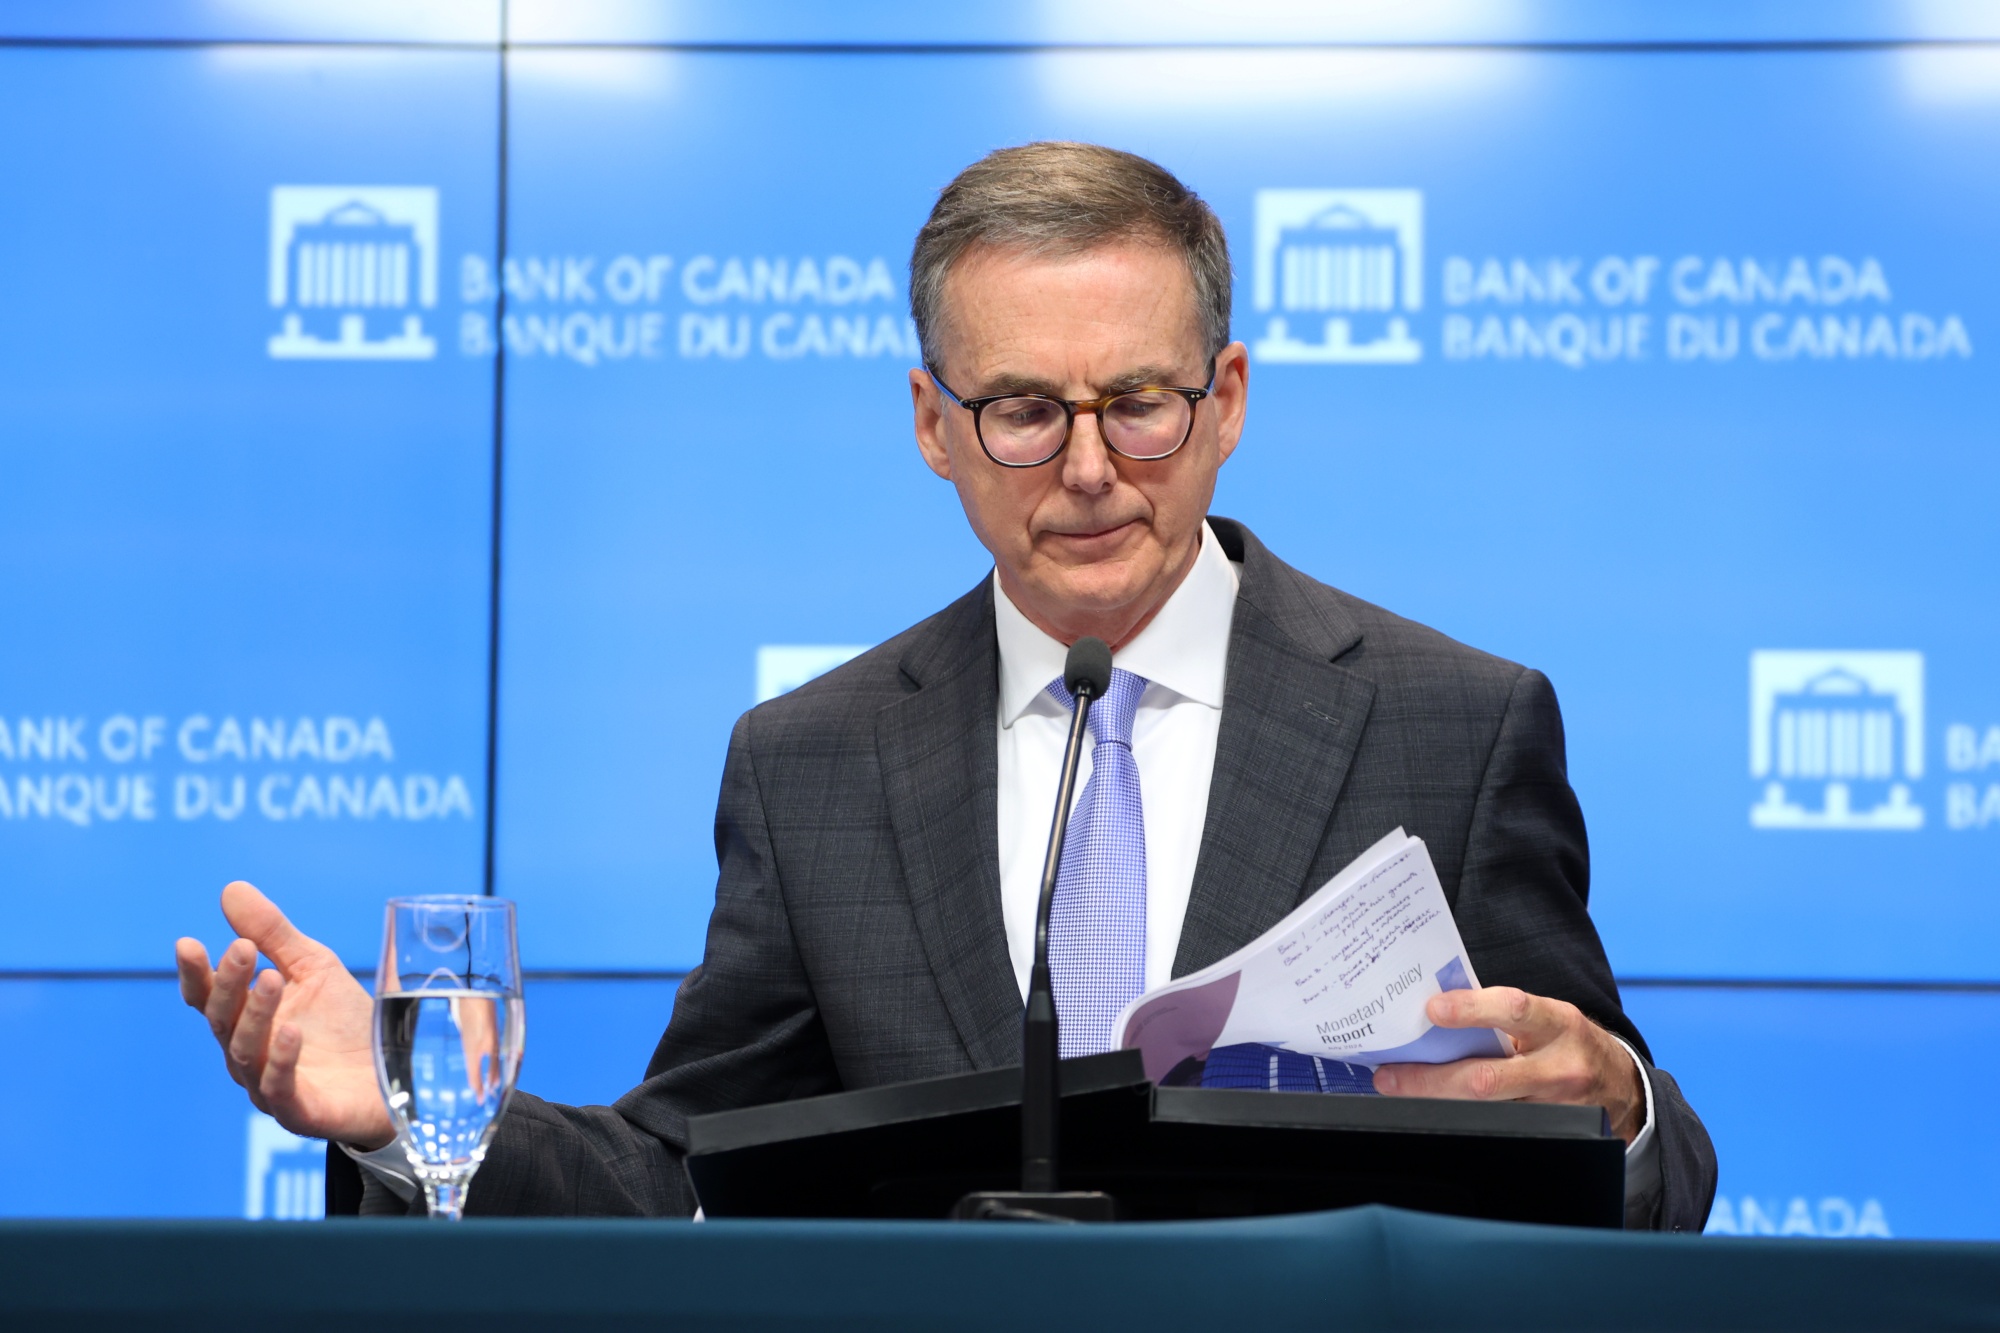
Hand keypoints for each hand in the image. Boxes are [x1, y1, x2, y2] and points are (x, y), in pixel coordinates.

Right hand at [175, 881, 395, 1150]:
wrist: (395, 1072)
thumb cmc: (345, 1020)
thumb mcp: (314, 966)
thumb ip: (273, 934)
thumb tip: (230, 889)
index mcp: (246, 1018)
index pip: (208, 997)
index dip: (195, 973)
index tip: (187, 942)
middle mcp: (249, 1053)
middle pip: (224, 1020)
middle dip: (230, 984)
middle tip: (242, 949)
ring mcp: (269, 1085)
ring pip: (247, 1052)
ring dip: (256, 1015)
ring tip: (271, 979)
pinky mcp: (300, 1111)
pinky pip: (280, 1088)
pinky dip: (283, 1060)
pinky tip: (293, 1032)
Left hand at [1370, 987, 1645, 1143]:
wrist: (1621, 1086)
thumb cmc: (1568, 1041)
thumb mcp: (1545, 1017)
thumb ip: (1501, 1015)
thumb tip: (1436, 1011)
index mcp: (1557, 1023)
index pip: (1514, 1010)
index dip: (1471, 1010)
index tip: (1432, 1010)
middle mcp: (1558, 1067)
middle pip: (1487, 1079)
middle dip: (1430, 1079)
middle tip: (1390, 1074)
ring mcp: (1554, 1108)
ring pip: (1485, 1111)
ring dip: (1436, 1101)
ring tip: (1398, 1089)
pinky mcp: (1549, 1133)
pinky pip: (1497, 1126)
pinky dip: (1460, 1117)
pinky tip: (1432, 1109)